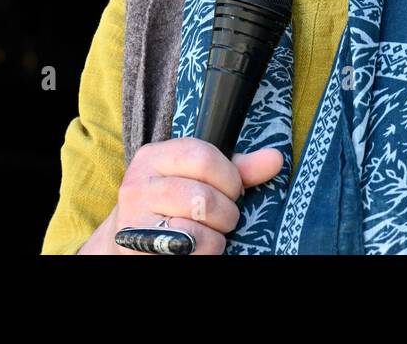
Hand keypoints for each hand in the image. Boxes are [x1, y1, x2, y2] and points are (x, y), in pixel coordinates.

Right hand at [79, 138, 282, 254]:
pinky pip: (189, 248)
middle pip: (202, 195)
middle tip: (226, 215)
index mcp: (153, 157)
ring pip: (195, 225)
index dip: (229, 176)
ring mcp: (134, 218)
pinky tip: (200, 247)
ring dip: (217, 233)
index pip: (201, 155)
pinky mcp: (137, 247)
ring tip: (214, 232)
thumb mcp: (200, 178)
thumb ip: (237, 169)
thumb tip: (275, 158)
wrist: (131, 240)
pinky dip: (207, 250)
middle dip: (226, 209)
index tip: (233, 189)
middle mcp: (138, 184)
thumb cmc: (174, 204)